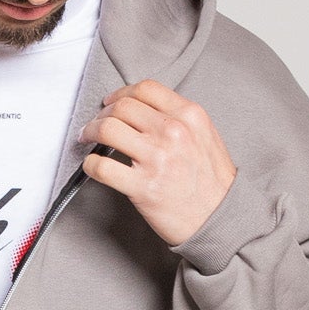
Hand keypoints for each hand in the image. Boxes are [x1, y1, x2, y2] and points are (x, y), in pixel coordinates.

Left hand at [79, 81, 237, 247]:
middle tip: (94, 124)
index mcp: (189, 115)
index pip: (145, 89)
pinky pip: (102, 167)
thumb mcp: (205, 136)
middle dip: (101, 114)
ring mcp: (157, 159)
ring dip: (90, 132)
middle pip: (122, 107)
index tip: (111, 103)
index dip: (120, 94)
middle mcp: (173, 132)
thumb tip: (143, 111)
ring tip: (87, 139)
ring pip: (108, 130)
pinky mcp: (143, 187)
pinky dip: (90, 165)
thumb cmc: (213, 183)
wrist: (221, 220)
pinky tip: (92, 166)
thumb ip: (179, 118)